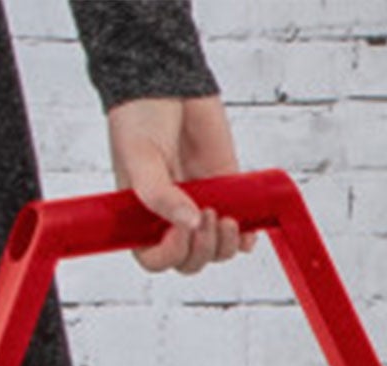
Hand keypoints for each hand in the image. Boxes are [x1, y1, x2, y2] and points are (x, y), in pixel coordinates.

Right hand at [106, 95, 254, 273]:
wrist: (169, 82)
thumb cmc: (140, 116)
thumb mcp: (140, 156)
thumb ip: (159, 194)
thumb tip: (189, 223)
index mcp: (142, 215)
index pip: (155, 258)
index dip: (171, 255)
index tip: (182, 230)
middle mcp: (170, 218)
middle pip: (190, 262)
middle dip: (201, 249)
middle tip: (206, 214)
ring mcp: (200, 208)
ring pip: (216, 252)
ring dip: (224, 245)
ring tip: (224, 214)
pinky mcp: (227, 194)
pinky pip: (241, 234)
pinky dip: (246, 238)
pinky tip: (246, 227)